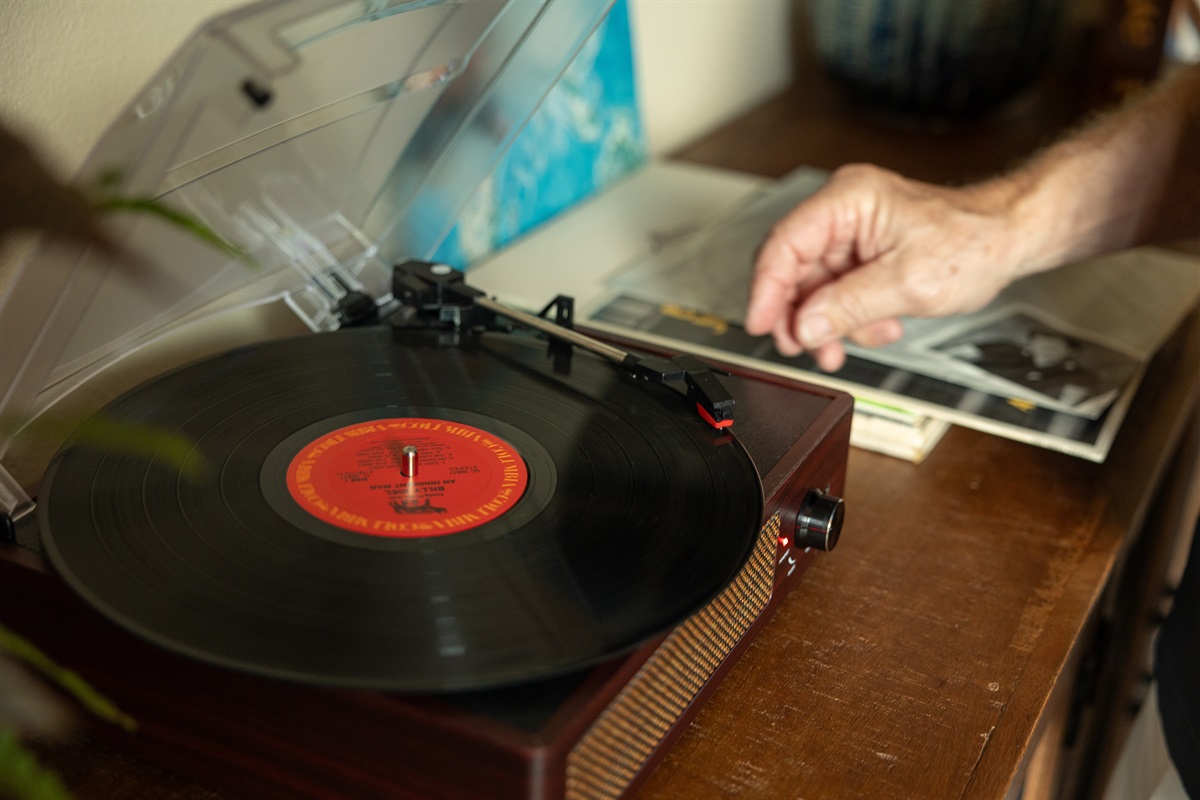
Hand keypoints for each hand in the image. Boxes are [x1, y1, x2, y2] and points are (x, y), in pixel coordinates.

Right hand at [744, 164, 1028, 370]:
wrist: (1010, 239)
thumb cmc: (974, 241)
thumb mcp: (908, 283)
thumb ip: (849, 306)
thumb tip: (805, 327)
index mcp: (848, 199)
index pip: (784, 245)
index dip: (765, 289)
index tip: (762, 324)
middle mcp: (843, 210)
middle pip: (791, 268)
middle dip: (799, 314)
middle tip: (804, 347)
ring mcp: (851, 232)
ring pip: (812, 287)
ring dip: (827, 323)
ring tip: (846, 345)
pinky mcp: (861, 253)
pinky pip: (835, 291)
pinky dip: (848, 317)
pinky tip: (875, 327)